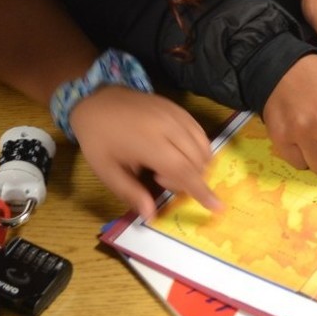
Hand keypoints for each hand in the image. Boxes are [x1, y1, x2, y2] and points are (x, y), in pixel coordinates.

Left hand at [70, 87, 219, 218]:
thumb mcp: (107, 171)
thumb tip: (151, 215)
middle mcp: (170, 127)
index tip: (217, 206)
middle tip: (159, 179)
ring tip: (168, 167)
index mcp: (150, 144)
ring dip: (197, 165)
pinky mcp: (180, 108)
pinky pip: (200, 131)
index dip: (201, 190)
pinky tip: (180, 154)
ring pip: (203, 145)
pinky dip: (199, 148)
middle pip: (198, 160)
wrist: (99, 100)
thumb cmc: (99, 140)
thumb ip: (131, 193)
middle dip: (189, 180)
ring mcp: (177, 115)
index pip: (184, 171)